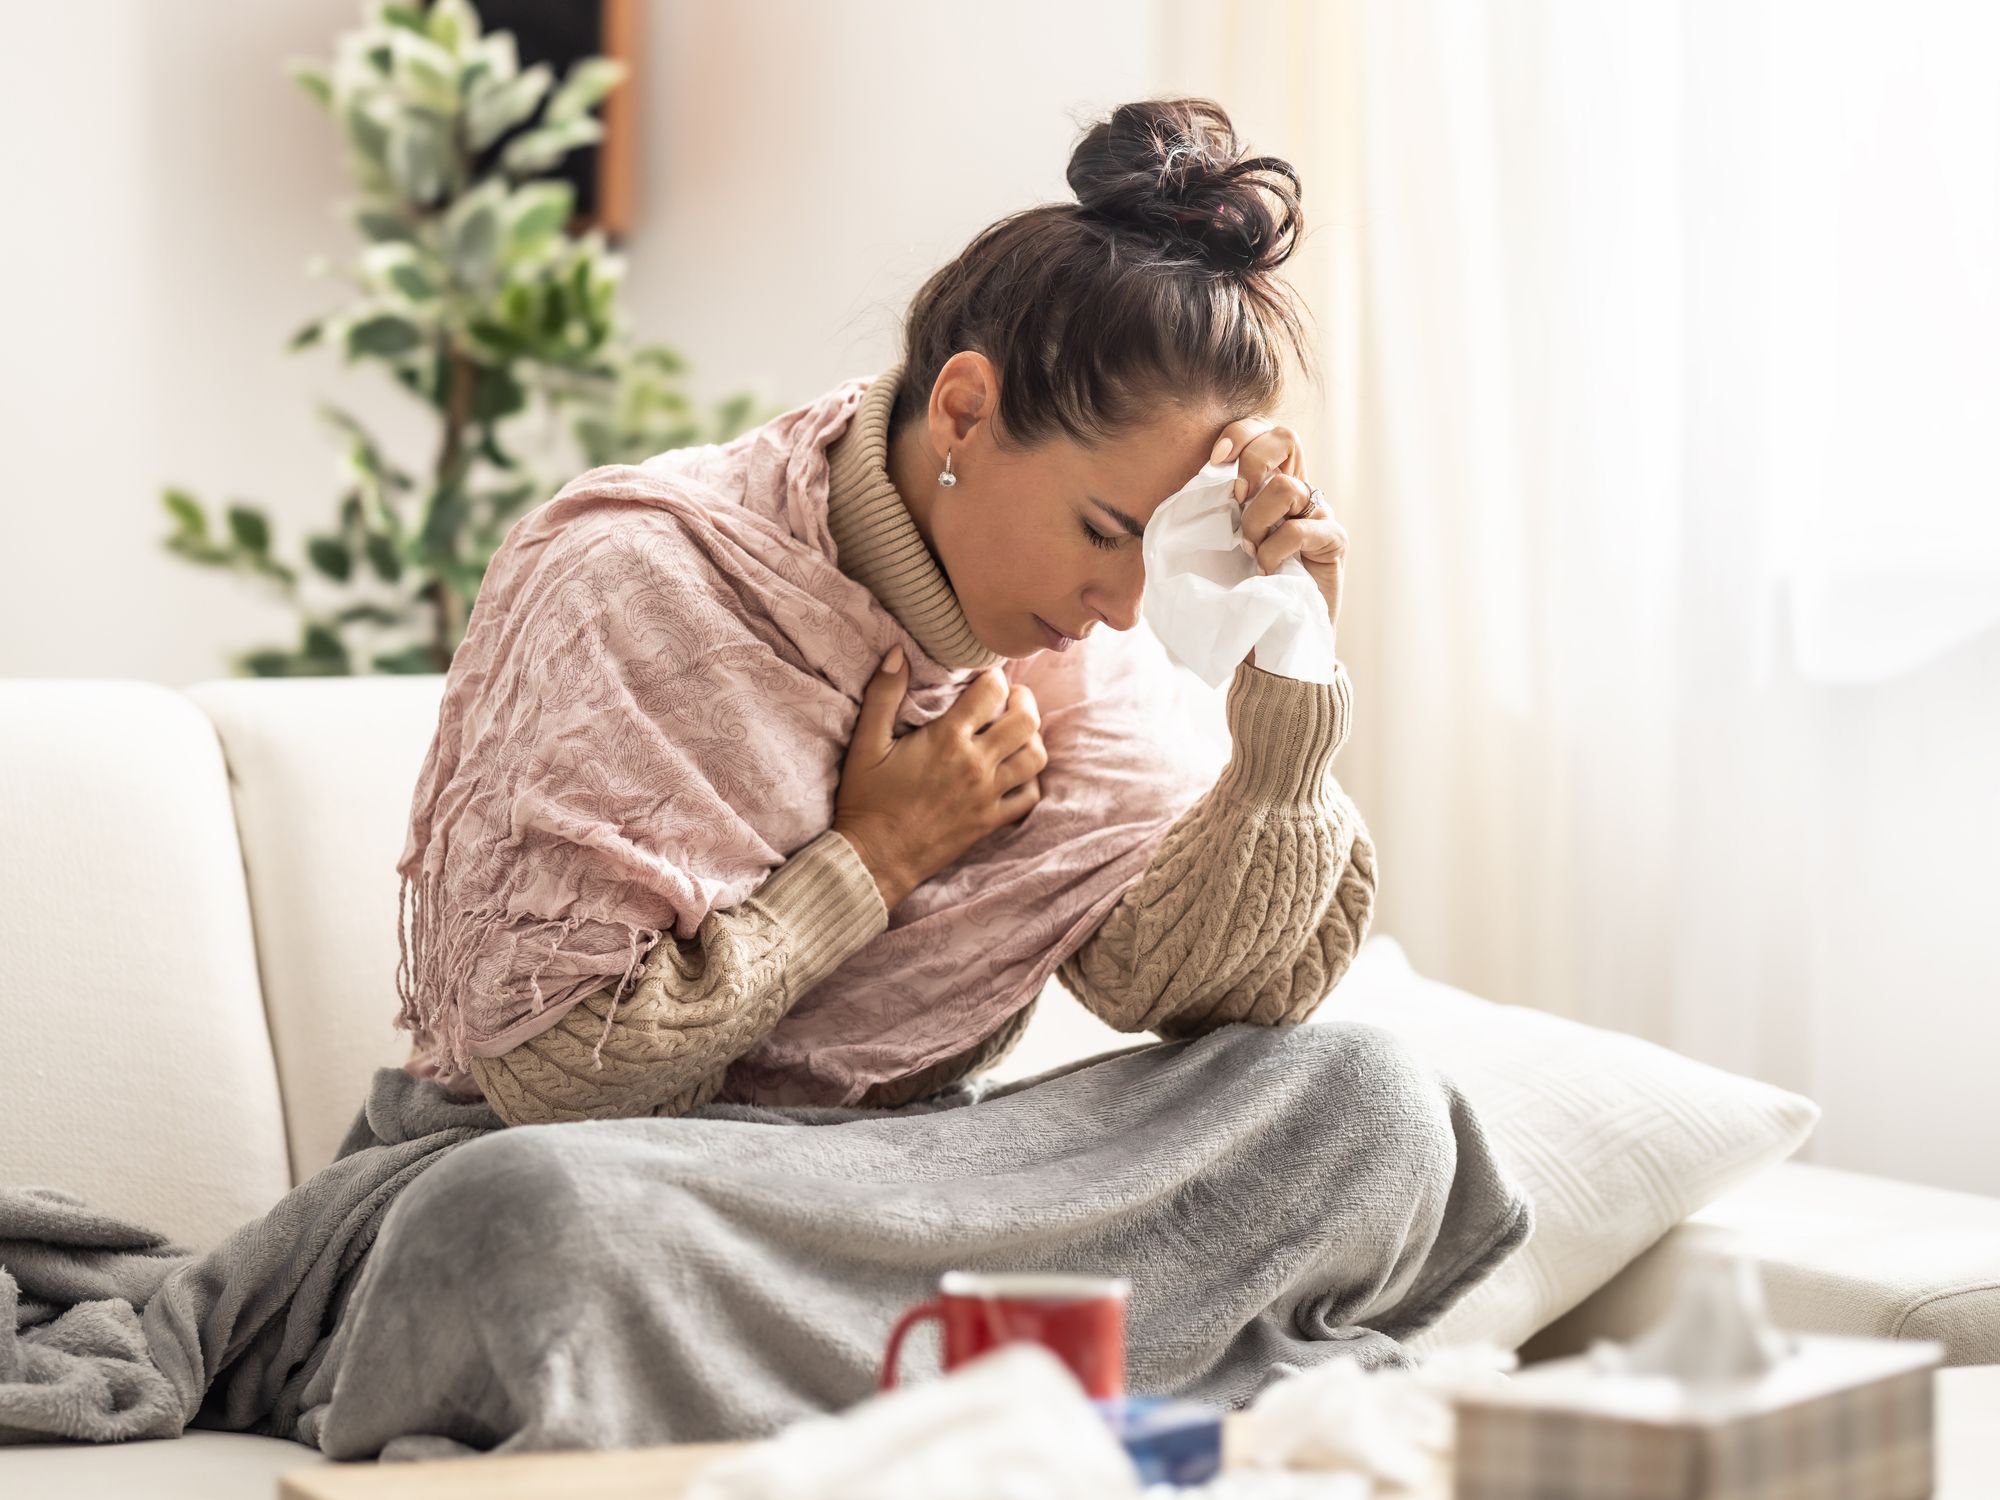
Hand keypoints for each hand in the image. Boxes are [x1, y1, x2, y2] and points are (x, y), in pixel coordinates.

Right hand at [833, 649, 1046, 910]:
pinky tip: (1014, 771)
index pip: (991, 691)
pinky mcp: (991, 820)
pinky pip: (1029, 796)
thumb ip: (883, 694)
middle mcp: (976, 764)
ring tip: (1015, 732)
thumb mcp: (865, 743)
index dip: (992, 677)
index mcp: (947, 739)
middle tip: (1009, 699)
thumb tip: (898, 652)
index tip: (984, 679)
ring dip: (1030, 738)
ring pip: (1035, 756)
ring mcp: (988, 795)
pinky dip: (1029, 779)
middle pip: (1025, 721)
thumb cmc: (866, 799)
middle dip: (1022, 701)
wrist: (876, 858)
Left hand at [1208, 420, 1347, 643]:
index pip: (1262, 432)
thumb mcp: (1214, 544)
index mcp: (1266, 485)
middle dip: (1252, 461)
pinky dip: (1276, 550)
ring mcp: (1318, 515)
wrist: (1269, 642)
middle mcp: (1296, 492)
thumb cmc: (1237, 592)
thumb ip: (1211, 512)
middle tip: (1237, 500)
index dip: (1240, 433)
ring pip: (1287, 486)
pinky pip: (1303, 527)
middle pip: (1286, 437)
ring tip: (1251, 553)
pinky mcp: (1334, 541)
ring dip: (1257, 521)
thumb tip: (1189, 484)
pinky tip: (1269, 572)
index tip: (1214, 459)